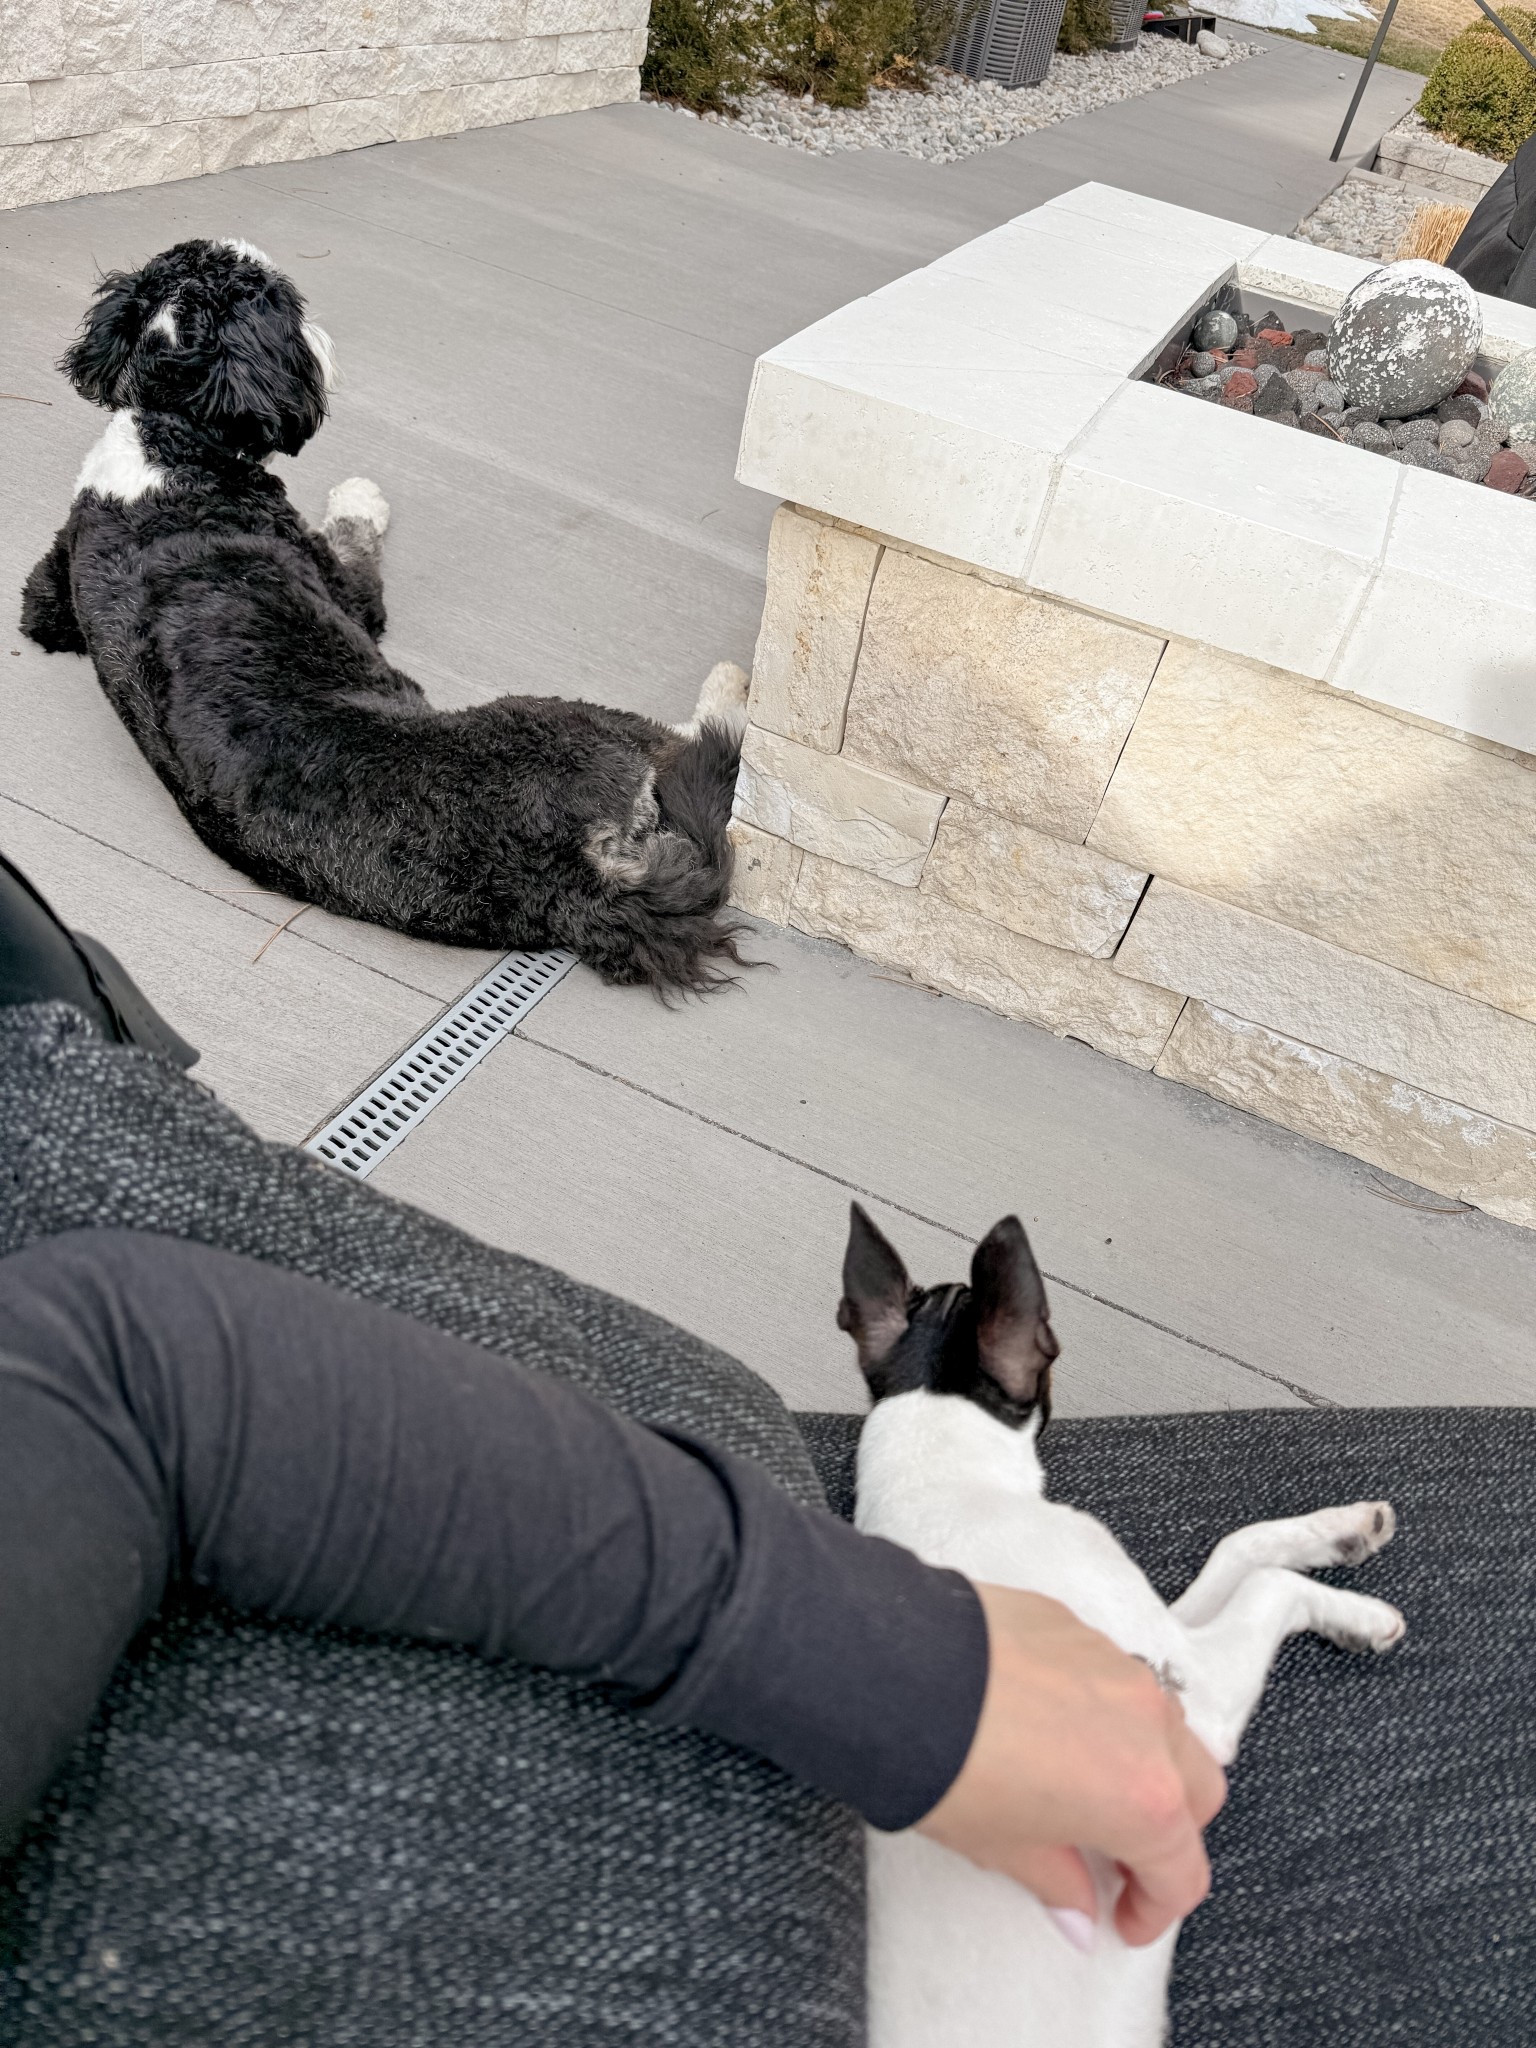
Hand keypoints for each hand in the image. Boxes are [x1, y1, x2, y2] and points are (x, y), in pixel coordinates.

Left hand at [914, 1584, 1226, 1946]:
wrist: (896, 1674)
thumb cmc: (948, 1764)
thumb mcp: (1004, 1846)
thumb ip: (1058, 1879)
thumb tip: (1078, 1908)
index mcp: (1144, 1796)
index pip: (1181, 1870)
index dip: (1155, 1908)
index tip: (1125, 1918)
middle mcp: (1148, 1724)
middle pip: (1198, 1788)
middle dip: (1171, 1829)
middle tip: (1118, 1856)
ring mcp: (1117, 1665)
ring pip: (1164, 1722)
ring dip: (1144, 1759)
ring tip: (1086, 1784)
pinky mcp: (1078, 1626)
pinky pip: (1113, 1674)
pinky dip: (1102, 1707)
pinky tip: (1052, 1724)